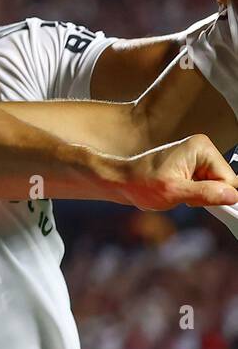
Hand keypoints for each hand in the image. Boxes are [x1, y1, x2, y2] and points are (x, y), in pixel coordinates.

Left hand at [113, 134, 237, 210]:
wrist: (121, 181)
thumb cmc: (140, 182)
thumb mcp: (173, 191)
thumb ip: (205, 194)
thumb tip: (232, 196)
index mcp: (201, 148)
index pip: (228, 179)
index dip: (214, 194)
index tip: (195, 199)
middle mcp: (202, 150)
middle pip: (223, 182)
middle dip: (206, 194)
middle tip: (182, 195)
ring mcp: (198, 159)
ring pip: (215, 187)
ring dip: (199, 195)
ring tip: (177, 192)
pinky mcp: (193, 168)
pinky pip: (206, 187)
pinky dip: (194, 194)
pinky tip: (178, 192)